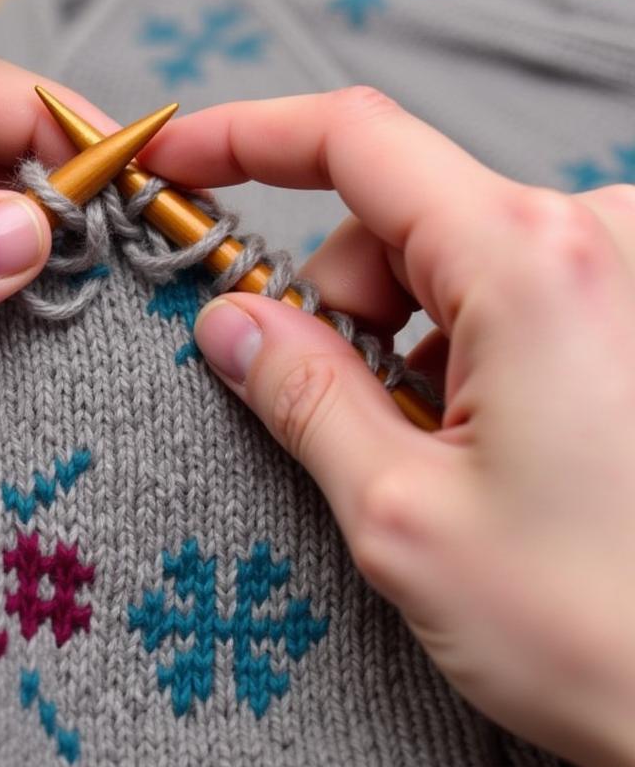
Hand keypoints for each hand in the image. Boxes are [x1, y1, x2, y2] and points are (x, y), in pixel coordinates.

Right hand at [142, 86, 634, 766]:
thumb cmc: (606, 628)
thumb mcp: (402, 512)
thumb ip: (302, 395)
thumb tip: (230, 322)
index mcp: (529, 260)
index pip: (353, 141)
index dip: (245, 138)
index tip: (178, 158)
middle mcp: (593, 237)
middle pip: (395, 214)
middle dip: (334, 298)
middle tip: (332, 407)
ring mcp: (625, 269)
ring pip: (447, 255)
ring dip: (400, 333)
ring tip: (432, 447)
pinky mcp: (634, 310)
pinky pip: (505, 286)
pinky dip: (457, 344)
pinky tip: (481, 436)